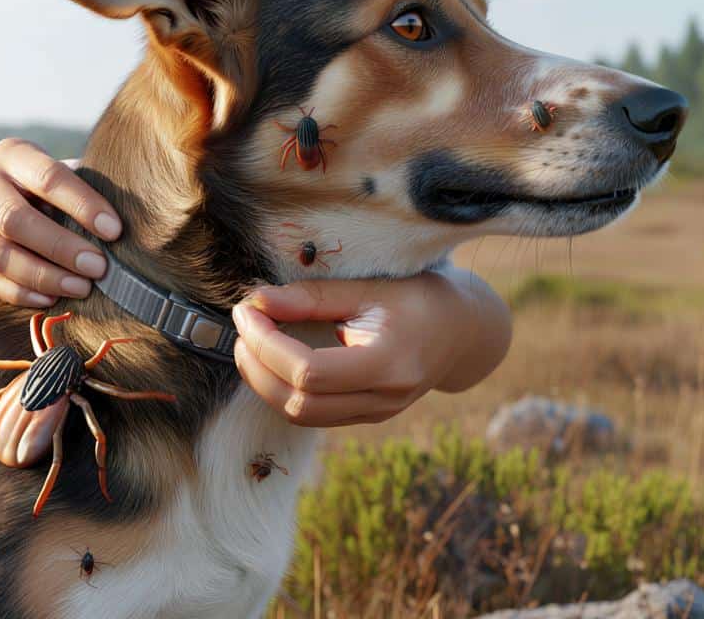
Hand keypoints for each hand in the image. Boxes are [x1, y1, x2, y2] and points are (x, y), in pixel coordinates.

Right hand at [0, 139, 121, 306]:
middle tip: (98, 268)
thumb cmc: (56, 193)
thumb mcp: (70, 179)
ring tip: (80, 288)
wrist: (12, 200)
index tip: (115, 231)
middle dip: (61, 247)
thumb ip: (90, 191)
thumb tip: (122, 225)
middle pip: (14, 219)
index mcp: (11, 152)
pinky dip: (18, 293)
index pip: (47, 177)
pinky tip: (50, 300)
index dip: (82, 205)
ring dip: (42, 276)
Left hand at [231, 269, 511, 426]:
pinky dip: (282, 391)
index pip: (310, 372)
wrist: (463, 332)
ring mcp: (376, 413)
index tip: (247, 311)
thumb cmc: (419, 298)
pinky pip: (313, 415)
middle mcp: (384, 399)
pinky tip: (269, 361)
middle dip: (257, 366)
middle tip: (240, 327)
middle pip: (300, 403)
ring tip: (247, 344)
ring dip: (264, 383)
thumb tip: (257, 302)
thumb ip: (312, 297)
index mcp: (389, 364)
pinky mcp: (366, 416)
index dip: (267, 344)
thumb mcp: (370, 287)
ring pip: (301, 416)